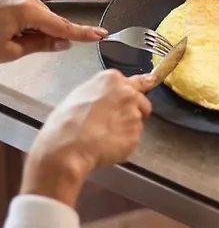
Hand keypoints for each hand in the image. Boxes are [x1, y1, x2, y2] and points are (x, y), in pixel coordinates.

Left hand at [0, 0, 106, 61]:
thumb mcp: (8, 51)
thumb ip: (39, 45)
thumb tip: (64, 44)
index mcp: (24, 9)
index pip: (61, 25)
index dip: (82, 33)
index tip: (100, 34)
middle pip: (49, 17)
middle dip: (52, 32)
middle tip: (54, 46)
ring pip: (38, 12)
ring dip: (37, 26)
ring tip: (17, 38)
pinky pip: (26, 6)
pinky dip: (27, 19)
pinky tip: (13, 28)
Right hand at [20, 69, 153, 206]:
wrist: (66, 148)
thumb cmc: (66, 123)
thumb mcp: (80, 94)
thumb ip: (103, 90)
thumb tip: (110, 94)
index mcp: (112, 79)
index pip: (139, 81)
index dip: (139, 90)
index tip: (143, 91)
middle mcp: (128, 93)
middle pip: (142, 101)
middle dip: (134, 111)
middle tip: (115, 122)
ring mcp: (134, 113)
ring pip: (138, 121)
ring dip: (128, 127)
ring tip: (106, 135)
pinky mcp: (136, 134)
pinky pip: (134, 138)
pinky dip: (125, 143)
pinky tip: (108, 145)